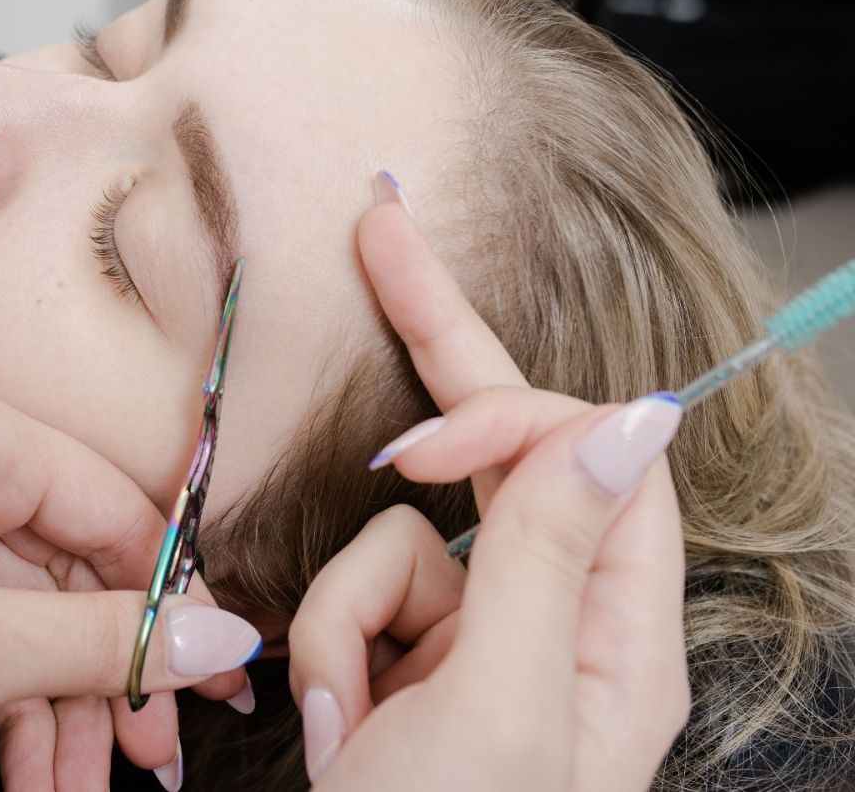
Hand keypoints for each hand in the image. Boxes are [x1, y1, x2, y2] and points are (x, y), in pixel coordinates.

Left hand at [0, 363, 258, 782]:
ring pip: (12, 602)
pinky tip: (17, 768)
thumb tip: (224, 630)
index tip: (220, 693)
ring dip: (47, 703)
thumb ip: (98, 642)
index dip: (177, 607)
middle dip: (104, 676)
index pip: (117, 510)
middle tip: (146, 769)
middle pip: (67, 562)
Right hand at [283, 201, 689, 790]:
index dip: (497, 422)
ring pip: (395, 544)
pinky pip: (351, 599)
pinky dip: (327, 654)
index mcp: (618, 638)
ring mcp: (477, 647)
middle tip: (376, 228)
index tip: (408, 446)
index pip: (585, 457)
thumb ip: (550, 554)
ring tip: (348, 725)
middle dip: (435, 347)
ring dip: (347, 621)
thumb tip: (629, 413)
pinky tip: (336, 729)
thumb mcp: (497, 710)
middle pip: (503, 451)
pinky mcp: (409, 667)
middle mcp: (558, 627)